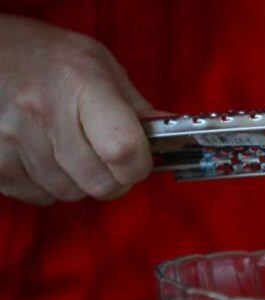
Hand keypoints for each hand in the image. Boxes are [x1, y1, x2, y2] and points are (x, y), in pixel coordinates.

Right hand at [0, 15, 158, 204]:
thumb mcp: (97, 64)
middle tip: (108, 160)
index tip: (140, 162)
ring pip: (69, 193)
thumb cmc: (45, 57)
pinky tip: (44, 155)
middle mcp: (45, 113)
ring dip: (78, 181)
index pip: (122, 149)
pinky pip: (38, 196)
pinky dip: (48, 185)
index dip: (139, 166)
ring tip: (69, 148)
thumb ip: (134, 104)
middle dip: (113, 179)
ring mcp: (13, 139)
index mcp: (81, 84)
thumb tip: (168, 135)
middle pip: (99, 183)